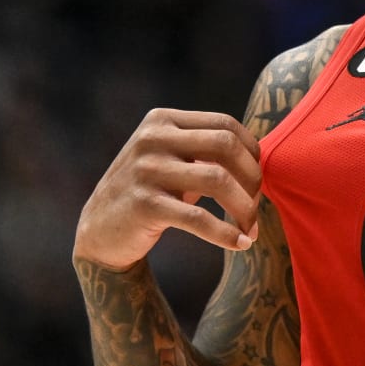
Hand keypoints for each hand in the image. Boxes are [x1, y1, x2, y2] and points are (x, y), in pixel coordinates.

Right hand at [73, 109, 262, 271]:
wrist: (100, 230)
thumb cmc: (151, 192)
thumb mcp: (175, 161)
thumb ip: (210, 151)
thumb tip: (264, 158)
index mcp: (162, 121)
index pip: (225, 125)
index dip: (252, 153)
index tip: (257, 182)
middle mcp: (151, 139)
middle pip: (226, 146)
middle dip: (252, 178)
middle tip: (256, 206)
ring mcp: (145, 170)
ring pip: (218, 180)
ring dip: (244, 208)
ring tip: (251, 229)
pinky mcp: (143, 204)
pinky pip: (198, 218)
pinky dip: (226, 233)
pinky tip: (240, 244)